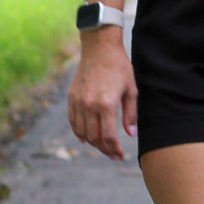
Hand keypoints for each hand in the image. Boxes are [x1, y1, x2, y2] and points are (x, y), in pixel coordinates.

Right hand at [67, 28, 137, 159]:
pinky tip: (85, 138)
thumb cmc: (119, 67)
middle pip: (94, 138)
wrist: (100, 48)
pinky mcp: (72, 97)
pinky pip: (73, 121)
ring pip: (82, 132)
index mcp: (106, 104)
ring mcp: (78, 102)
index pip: (108, 136)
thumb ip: (130, 113)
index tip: (120, 155)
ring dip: (92, 143)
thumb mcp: (131, 89)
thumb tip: (130, 134)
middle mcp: (90, 105)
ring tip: (102, 147)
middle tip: (112, 154)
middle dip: (104, 149)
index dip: (114, 149)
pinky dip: (78, 132)